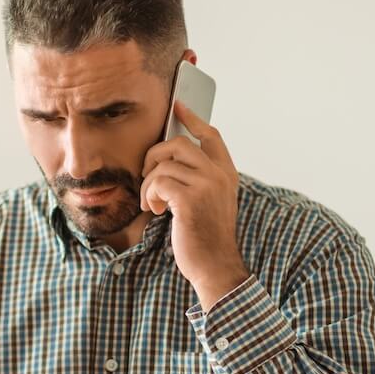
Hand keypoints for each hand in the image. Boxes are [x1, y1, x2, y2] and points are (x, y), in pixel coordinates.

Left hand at [141, 101, 249, 311]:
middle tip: (148, 176)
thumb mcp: (209, 202)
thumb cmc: (206, 237)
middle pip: (179, 143)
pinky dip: (150, 196)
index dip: (192, 118)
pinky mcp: (190, 200)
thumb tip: (170, 158)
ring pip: (163, 165)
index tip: (177, 106)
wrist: (214, 267)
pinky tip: (156, 210)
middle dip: (155, 156)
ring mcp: (207, 186)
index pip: (211, 134)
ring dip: (149, 184)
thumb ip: (199, 178)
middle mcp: (219, 175)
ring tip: (153, 203)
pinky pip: (158, 182)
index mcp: (227, 173)